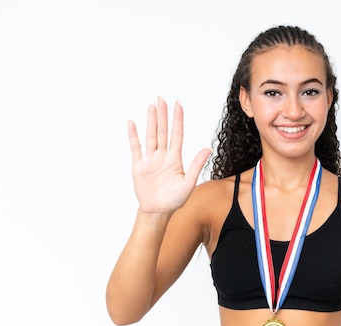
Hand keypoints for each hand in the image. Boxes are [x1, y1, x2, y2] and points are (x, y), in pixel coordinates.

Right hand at [128, 98, 211, 213]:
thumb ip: (196, 164)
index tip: (178, 105)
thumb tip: (208, 149)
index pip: (177, 134)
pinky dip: (133, 135)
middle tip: (162, 99)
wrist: (158, 211)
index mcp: (175, 158)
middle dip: (163, 115)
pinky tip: (132, 123)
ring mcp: (150, 159)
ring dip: (151, 121)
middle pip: (163, 131)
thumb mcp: (188, 182)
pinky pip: (135, 148)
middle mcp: (162, 156)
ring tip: (151, 106)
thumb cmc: (174, 200)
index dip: (177, 120)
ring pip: (151, 136)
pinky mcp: (139, 166)